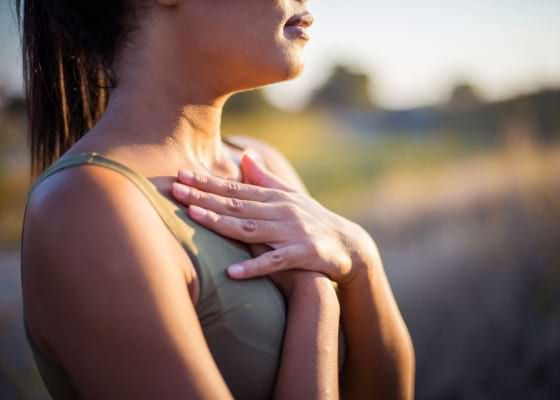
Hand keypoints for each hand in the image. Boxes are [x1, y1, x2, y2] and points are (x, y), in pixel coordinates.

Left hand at [170, 149, 378, 286]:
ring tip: (194, 218)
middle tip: (175, 191)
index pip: (234, 189)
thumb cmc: (313, 220)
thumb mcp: (290, 196)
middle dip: (204, 197)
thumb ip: (266, 179)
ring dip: (221, 223)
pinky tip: (233, 272)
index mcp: (274, 197)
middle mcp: (280, 210)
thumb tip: (246, 156)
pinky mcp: (304, 254)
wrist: (349, 245)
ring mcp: (292, 232)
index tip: (180, 176)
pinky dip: (255, 266)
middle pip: (236, 205)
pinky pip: (276, 261)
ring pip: (251, 227)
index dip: (206, 183)